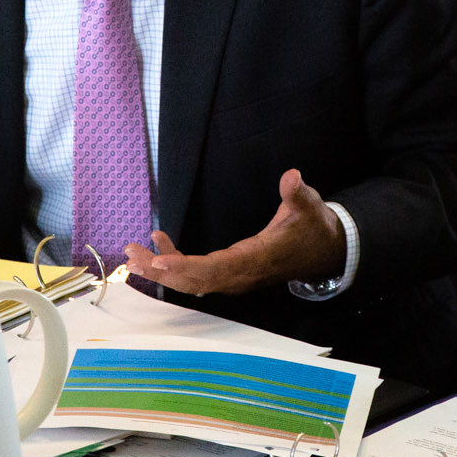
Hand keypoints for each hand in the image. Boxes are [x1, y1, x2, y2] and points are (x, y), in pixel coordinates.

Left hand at [125, 169, 345, 296]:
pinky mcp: (231, 273)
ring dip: (161, 269)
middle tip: (131, 253)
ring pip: (191, 280)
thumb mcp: (309, 206)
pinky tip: (158, 245)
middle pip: (193, 279)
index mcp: (256, 259)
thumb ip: (297, 193)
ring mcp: (235, 277)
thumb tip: (291, 176)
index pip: (215, 268)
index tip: (158, 260)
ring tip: (132, 254)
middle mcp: (240, 274)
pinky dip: (175, 263)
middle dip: (161, 270)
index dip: (185, 267)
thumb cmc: (313, 228)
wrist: (325, 252)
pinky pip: (197, 274)